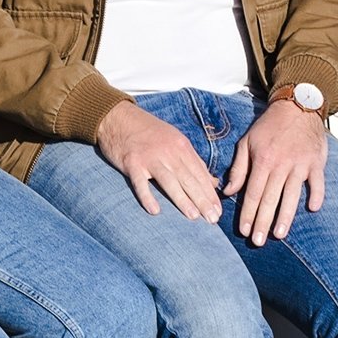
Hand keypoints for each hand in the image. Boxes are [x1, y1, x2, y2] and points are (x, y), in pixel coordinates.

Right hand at [96, 100, 221, 220]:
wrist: (118, 117)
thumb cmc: (149, 132)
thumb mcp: (175, 141)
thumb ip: (193, 161)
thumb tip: (213, 182)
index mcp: (181, 146)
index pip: (200, 173)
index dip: (210, 193)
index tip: (218, 211)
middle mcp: (168, 151)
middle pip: (188, 178)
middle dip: (202, 200)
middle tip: (213, 219)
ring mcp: (150, 157)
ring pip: (169, 181)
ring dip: (182, 200)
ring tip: (194, 217)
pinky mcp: (132, 163)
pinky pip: (140, 182)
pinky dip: (147, 196)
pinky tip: (155, 211)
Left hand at [223, 99, 329, 244]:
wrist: (297, 105)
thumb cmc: (270, 126)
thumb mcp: (247, 142)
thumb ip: (238, 168)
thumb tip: (229, 191)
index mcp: (263, 160)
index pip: (253, 193)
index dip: (248, 213)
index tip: (244, 231)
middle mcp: (281, 164)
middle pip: (270, 199)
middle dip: (263, 222)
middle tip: (258, 241)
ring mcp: (300, 164)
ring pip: (292, 195)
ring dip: (286, 216)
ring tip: (279, 234)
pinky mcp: (316, 162)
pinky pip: (317, 182)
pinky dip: (316, 195)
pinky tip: (312, 209)